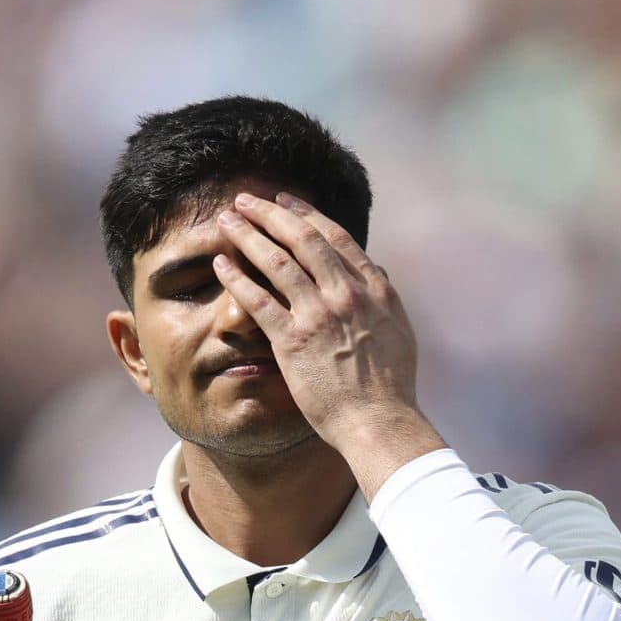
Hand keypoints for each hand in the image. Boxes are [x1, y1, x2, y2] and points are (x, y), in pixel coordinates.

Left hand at [212, 191, 444, 492]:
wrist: (379, 421)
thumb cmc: (391, 386)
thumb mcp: (399, 331)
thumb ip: (385, 297)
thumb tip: (376, 270)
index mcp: (374, 289)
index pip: (336, 238)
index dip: (307, 214)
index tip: (287, 202)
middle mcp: (346, 294)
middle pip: (303, 238)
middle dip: (271, 213)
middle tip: (247, 200)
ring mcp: (319, 315)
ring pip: (277, 260)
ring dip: (248, 234)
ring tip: (227, 220)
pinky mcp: (293, 340)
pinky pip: (258, 300)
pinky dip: (237, 277)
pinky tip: (220, 263)